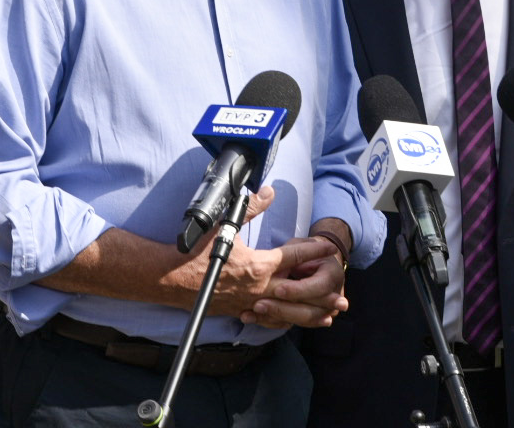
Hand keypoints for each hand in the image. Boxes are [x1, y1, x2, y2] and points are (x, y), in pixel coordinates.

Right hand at [170, 187, 336, 317]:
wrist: (172, 279)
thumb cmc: (197, 253)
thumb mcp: (226, 225)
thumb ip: (251, 208)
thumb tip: (268, 192)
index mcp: (259, 265)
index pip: (295, 255)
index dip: (315, 249)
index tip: (330, 247)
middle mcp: (260, 287)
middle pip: (300, 290)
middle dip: (322, 291)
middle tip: (342, 294)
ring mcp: (251, 302)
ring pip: (288, 312)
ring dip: (310, 313)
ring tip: (328, 315)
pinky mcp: (240, 312)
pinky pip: (268, 320)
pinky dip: (285, 321)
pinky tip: (293, 321)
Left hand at [242, 245, 348, 328]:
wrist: (317, 263)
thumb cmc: (308, 250)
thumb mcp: (304, 245)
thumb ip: (298, 252)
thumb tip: (285, 254)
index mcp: (333, 275)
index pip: (318, 288)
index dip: (298, 290)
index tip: (277, 290)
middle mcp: (333, 297)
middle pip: (310, 312)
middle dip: (283, 309)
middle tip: (258, 305)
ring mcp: (324, 311)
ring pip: (300, 322)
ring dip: (275, 318)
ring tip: (251, 313)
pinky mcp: (309, 318)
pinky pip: (292, 324)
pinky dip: (270, 322)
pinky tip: (250, 318)